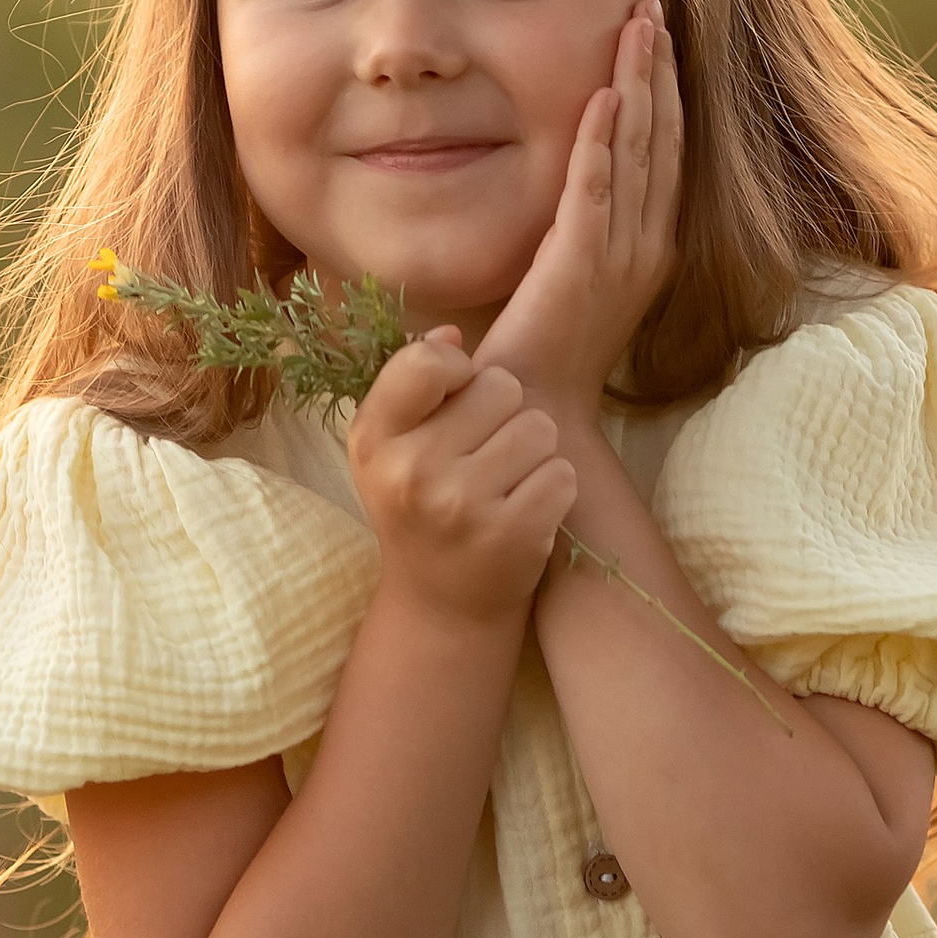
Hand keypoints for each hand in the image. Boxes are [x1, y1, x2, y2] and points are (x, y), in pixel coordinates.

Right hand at [348, 331, 577, 629]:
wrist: (439, 605)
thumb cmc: (418, 506)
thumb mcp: (390, 446)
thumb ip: (413, 382)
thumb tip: (451, 332)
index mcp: (374, 437)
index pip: (428, 361)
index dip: (458, 369)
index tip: (457, 397)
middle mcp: (411, 470)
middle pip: (502, 386)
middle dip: (505, 411)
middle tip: (485, 451)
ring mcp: (462, 506)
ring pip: (540, 427)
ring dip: (534, 449)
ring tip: (507, 479)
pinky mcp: (512, 535)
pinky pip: (562, 473)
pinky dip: (554, 487)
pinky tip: (526, 508)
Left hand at [475, 1, 681, 425]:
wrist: (534, 411)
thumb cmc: (550, 351)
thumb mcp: (579, 278)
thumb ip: (586, 228)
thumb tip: (581, 181)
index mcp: (651, 248)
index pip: (667, 152)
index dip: (666, 90)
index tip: (660, 36)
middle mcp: (648, 246)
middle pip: (663, 138)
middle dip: (660, 69)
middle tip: (654, 7)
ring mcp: (619, 255)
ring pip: (638, 152)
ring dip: (638, 84)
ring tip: (639, 26)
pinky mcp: (579, 265)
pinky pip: (595, 189)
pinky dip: (601, 140)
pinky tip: (604, 95)